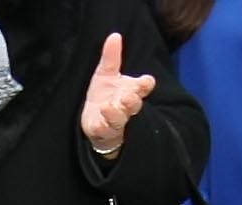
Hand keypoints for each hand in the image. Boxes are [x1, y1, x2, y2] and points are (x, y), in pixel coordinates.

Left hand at [78, 32, 153, 159]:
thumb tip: (115, 35)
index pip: (143, 87)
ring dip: (115, 113)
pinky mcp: (102, 132)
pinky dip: (102, 126)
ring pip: (119, 118)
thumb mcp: (106, 74)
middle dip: (131, 100)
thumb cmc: (105, 96)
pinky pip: (104, 130)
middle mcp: (126, 107)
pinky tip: (99, 122)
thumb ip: (111, 57)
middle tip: (127, 96)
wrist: (95, 123)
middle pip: (134, 104)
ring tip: (109, 107)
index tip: (145, 82)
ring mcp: (115, 121)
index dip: (144, 85)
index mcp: (130, 91)